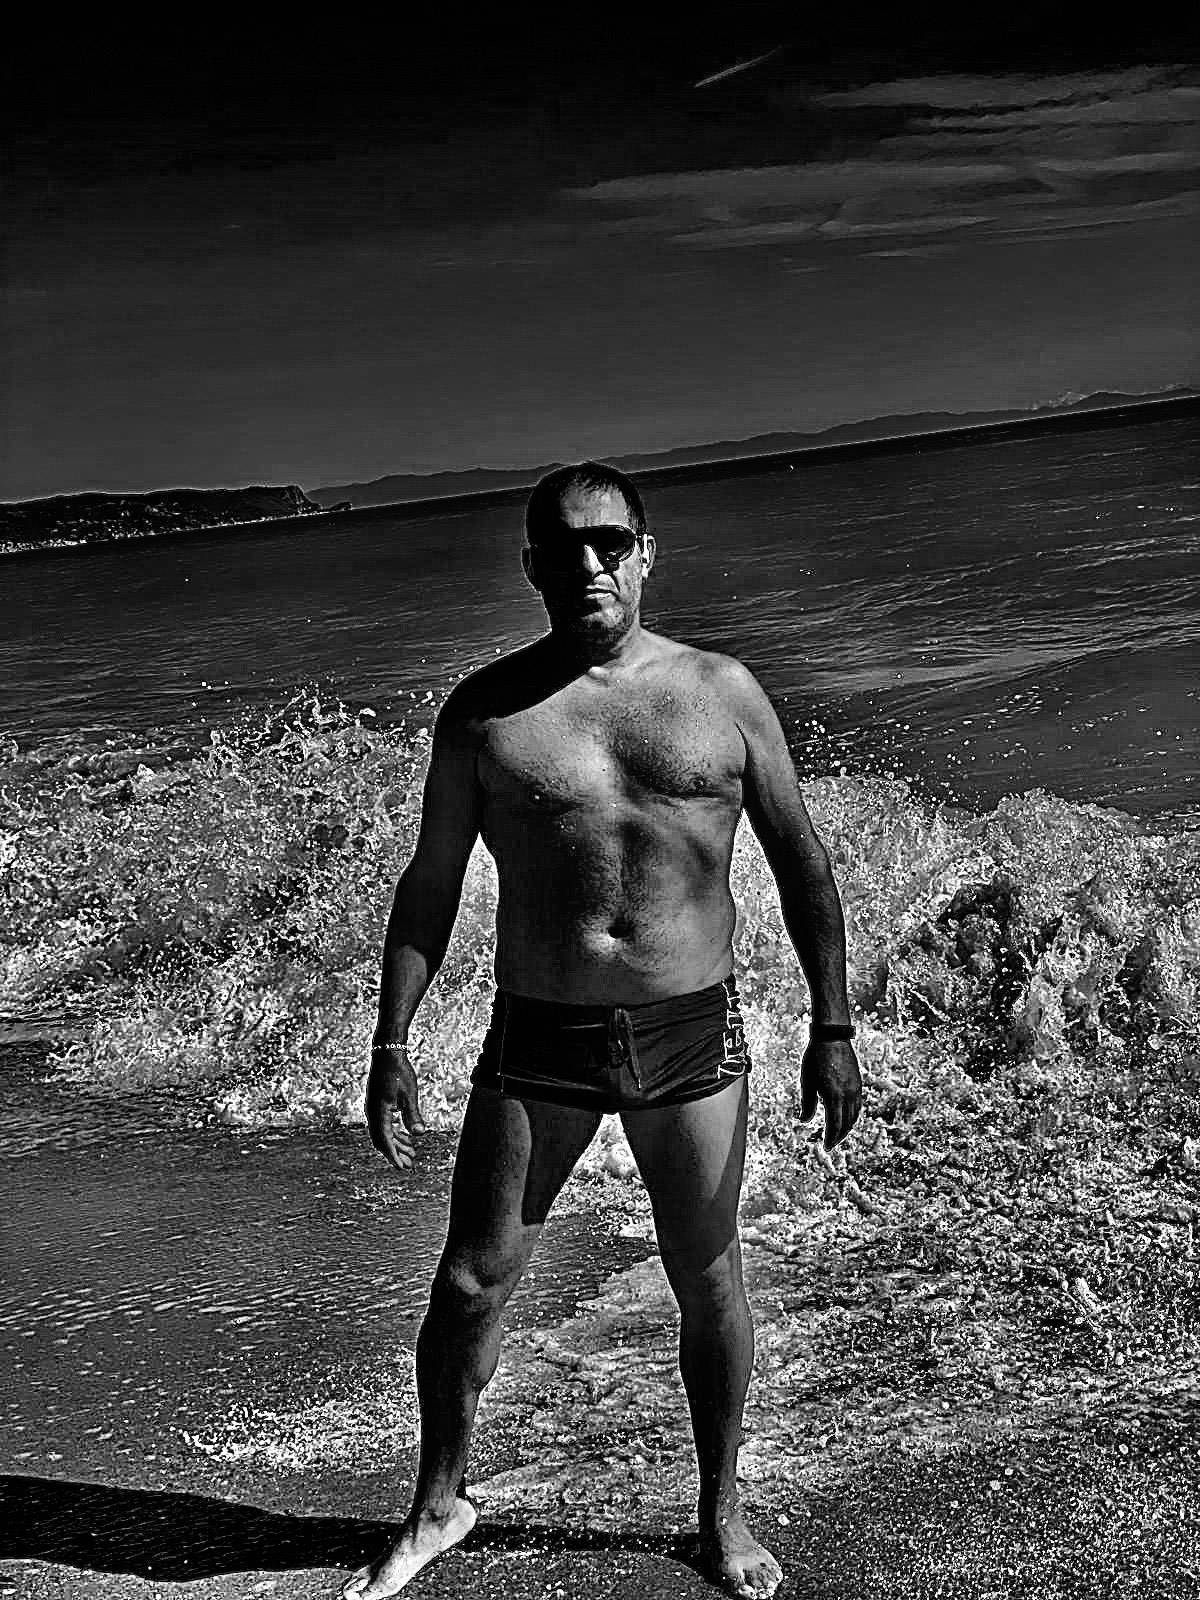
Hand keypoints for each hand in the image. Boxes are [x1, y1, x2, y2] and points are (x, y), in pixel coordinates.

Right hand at [365, 1045, 426, 1170]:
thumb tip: (419, 1134)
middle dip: (396, 1153)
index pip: (384, 1140)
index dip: (393, 1155)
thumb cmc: (398, 1072)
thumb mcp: (409, 1094)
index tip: (402, 1167)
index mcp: (378, 1113)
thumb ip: (413, 1115)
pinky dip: (395, 1132)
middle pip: (382, 1139)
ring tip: (411, 1152)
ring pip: (384, 1132)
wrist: (387, 1053)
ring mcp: (374, 1108)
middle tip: (410, 1164)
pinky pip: (385, 1124)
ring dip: (397, 1143)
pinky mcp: (378, 1104)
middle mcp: (373, 1113)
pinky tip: (406, 1136)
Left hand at [800, 1038, 861, 1149]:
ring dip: (847, 1127)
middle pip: (846, 1123)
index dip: (831, 1138)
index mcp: (833, 1095)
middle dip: (839, 1136)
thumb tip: (804, 1121)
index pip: (834, 1125)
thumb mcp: (807, 1081)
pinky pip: (858, 1105)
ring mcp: (855, 1089)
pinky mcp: (858, 1083)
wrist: (832, 1038)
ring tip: (838, 1134)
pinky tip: (846, 1117)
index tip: (826, 1147)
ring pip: (854, 1116)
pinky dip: (852, 1116)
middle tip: (831, 1144)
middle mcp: (848, 1094)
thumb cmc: (815, 1058)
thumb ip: (807, 1103)